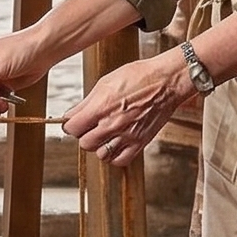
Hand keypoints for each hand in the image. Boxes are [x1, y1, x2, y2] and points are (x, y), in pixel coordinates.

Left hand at [62, 52, 188, 166]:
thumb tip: (71, 114)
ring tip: (103, 135)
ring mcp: (127, 135)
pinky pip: (120, 160)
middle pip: (85, 143)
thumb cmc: (139, 76)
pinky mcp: (140, 142)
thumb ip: (87, 102)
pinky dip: (115, 156)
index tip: (73, 122)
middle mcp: (112, 124)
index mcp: (101, 107)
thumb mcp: (105, 82)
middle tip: (88, 128)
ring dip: (99, 146)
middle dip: (84, 135)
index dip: (70, 125)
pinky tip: (115, 145)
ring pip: (101, 154)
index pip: (72, 128)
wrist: (166, 81)